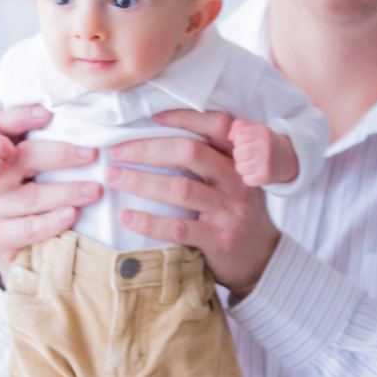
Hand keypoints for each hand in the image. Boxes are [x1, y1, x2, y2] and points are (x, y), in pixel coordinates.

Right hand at [0, 105, 102, 278]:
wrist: (28, 262)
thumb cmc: (46, 212)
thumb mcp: (50, 181)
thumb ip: (58, 160)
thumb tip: (97, 138)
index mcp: (5, 158)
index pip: (5, 128)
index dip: (21, 117)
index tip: (47, 113)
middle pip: (21, 157)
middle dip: (59, 154)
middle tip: (92, 154)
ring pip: (31, 195)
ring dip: (66, 191)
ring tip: (94, 190)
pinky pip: (28, 227)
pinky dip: (52, 221)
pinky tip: (72, 215)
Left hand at [105, 109, 280, 299]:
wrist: (263, 259)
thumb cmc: (236, 213)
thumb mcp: (234, 181)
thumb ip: (211, 160)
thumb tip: (159, 136)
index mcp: (239, 161)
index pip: (217, 126)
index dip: (185, 117)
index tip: (152, 117)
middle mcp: (238, 181)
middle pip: (190, 153)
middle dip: (148, 149)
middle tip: (116, 151)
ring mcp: (230, 211)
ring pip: (181, 188)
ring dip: (141, 181)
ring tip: (113, 177)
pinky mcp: (220, 239)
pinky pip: (179, 227)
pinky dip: (149, 222)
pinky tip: (126, 217)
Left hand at [229, 118, 299, 189]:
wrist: (284, 158)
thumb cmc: (263, 142)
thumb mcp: (254, 128)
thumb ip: (238, 126)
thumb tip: (230, 138)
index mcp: (263, 132)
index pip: (238, 137)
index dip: (240, 141)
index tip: (248, 142)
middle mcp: (266, 147)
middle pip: (237, 153)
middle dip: (240, 154)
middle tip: (250, 154)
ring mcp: (267, 163)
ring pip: (240, 167)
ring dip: (243, 167)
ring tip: (253, 162)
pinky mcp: (266, 177)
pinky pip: (246, 179)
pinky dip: (249, 177)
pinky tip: (257, 171)